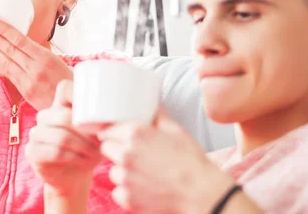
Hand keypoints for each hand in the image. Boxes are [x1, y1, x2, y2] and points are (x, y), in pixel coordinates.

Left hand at [0, 19, 72, 109]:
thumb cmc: (67, 81)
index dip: (4, 30)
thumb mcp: (57, 61)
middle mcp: (35, 68)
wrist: (74, 104)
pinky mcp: (25, 91)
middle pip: (9, 49)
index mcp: (45, 57)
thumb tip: (23, 44)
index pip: (20, 40)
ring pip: (6, 61)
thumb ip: (39, 54)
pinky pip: (8, 73)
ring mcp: (29, 81)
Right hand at [25, 80, 100, 195]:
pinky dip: (74, 158)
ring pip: (61, 136)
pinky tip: (84, 161)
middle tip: (100, 141)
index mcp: (60, 105)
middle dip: (87, 131)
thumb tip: (116, 115)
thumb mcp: (98, 133)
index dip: (79, 95)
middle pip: (64, 116)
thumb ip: (102, 121)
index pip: (64, 88)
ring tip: (95, 154)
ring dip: (83, 147)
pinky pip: (56, 152)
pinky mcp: (33, 151)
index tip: (97, 111)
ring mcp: (36, 133)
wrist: (74, 176)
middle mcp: (45, 116)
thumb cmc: (88, 149)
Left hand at [98, 111, 234, 213]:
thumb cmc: (191, 162)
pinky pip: (118, 192)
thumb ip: (159, 118)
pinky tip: (143, 189)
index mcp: (135, 134)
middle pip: (106, 148)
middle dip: (117, 150)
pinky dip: (127, 192)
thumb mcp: (177, 131)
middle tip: (134, 156)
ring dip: (123, 172)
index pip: (109, 130)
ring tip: (142, 174)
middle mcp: (126, 154)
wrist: (201, 193)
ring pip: (113, 172)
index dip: (114, 133)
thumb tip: (153, 109)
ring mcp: (125, 177)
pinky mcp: (127, 198)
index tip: (116, 137)